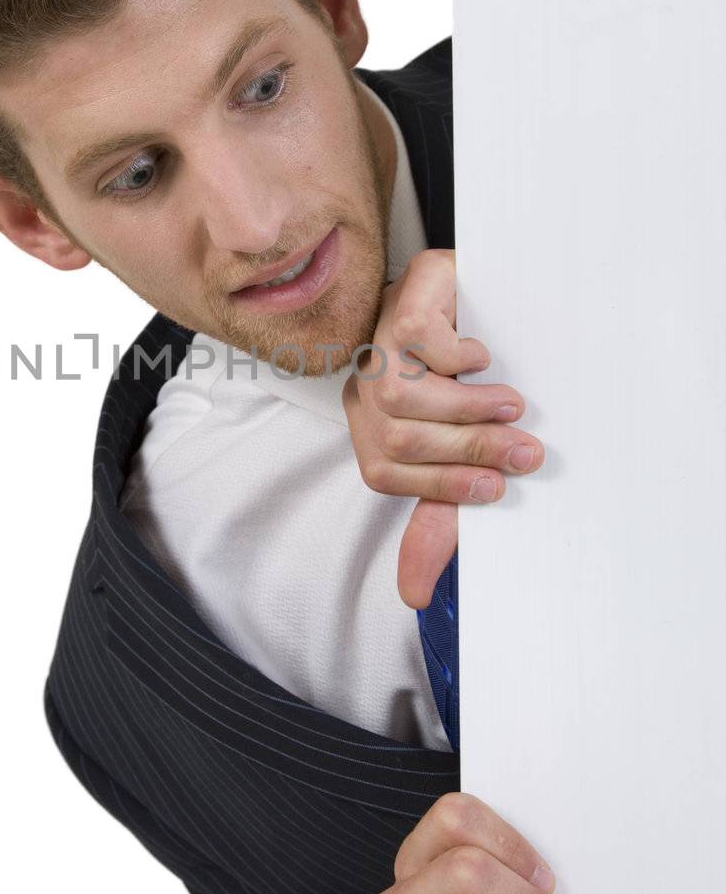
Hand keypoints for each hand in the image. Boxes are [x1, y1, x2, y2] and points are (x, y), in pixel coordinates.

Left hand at [341, 249, 544, 607]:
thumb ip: (438, 519)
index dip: (440, 485)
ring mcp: (379, 338)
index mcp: (372, 424)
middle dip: (467, 450)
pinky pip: (415, 336)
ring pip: (401, 392)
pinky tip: (481, 356)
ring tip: (510, 405)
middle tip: (525, 451)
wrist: (480, 297)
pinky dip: (457, 354)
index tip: (497, 490)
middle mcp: (367, 385)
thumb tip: (414, 596)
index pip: (382, 470)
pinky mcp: (404, 297)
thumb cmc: (470, 383)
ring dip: (465, 407)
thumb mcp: (458, 455)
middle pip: (395, 434)